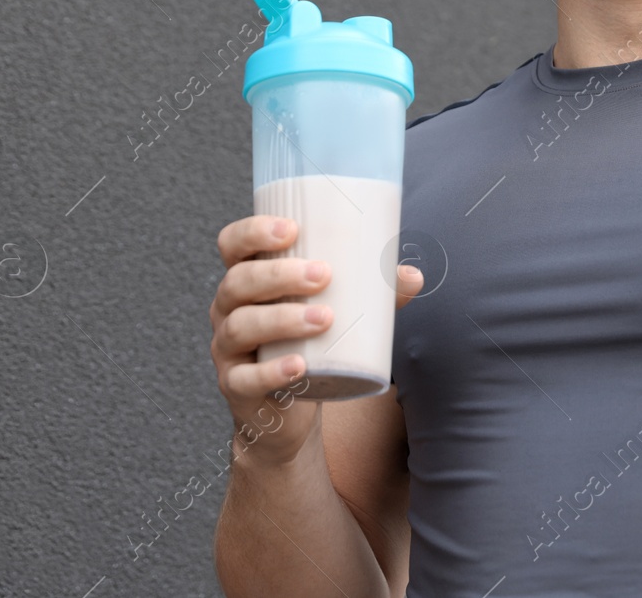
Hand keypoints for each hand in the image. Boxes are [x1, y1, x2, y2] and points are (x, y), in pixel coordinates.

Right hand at [209, 214, 424, 466]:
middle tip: (324, 275)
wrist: (287, 411)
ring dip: (282, 319)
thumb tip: (414, 276)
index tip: (292, 229)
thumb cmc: (309, 344)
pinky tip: (299, 366)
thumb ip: (372, 293)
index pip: (232, 245)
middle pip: (238, 282)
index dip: (252, 232)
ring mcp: (227, 350)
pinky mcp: (237, 389)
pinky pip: (245, 379)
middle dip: (279, 275)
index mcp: (247, 280)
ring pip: (241, 326)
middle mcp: (228, 310)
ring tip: (324, 319)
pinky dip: (272, 371)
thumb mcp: (335, 311)